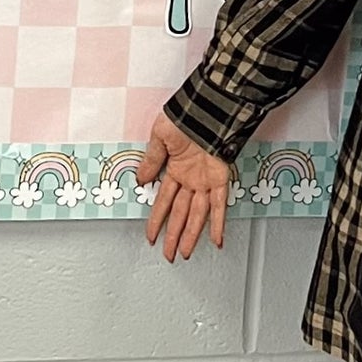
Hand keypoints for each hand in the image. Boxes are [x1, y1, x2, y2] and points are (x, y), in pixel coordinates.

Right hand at [139, 110, 230, 261]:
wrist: (207, 107)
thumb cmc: (184, 116)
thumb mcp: (159, 137)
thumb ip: (152, 161)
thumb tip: (141, 180)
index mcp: (175, 169)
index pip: (163, 201)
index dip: (157, 220)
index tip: (151, 235)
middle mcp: (190, 179)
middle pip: (179, 214)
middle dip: (173, 236)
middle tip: (168, 254)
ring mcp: (205, 181)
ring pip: (197, 215)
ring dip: (190, 235)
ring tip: (184, 253)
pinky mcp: (220, 179)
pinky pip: (219, 205)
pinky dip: (218, 224)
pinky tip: (216, 240)